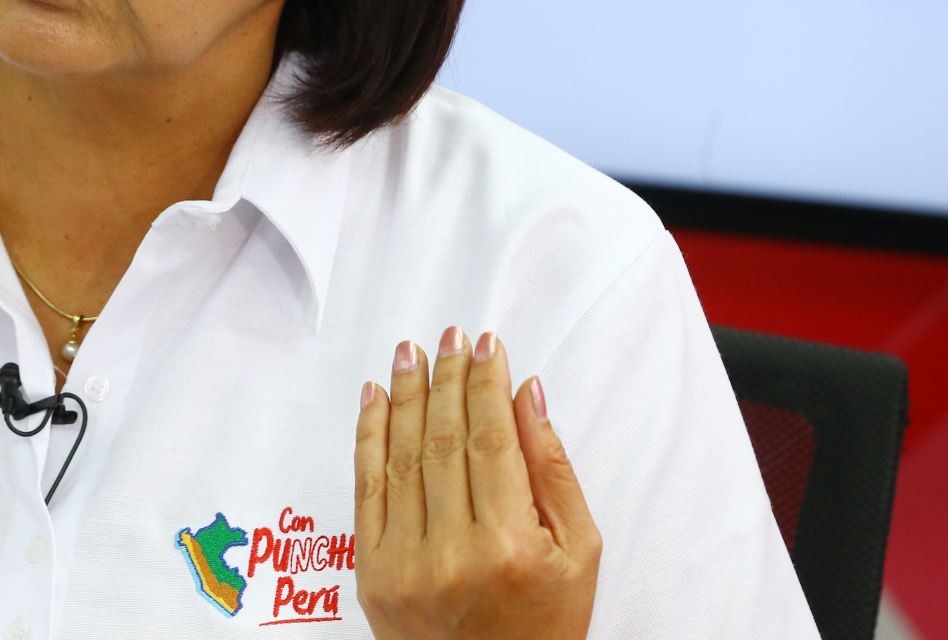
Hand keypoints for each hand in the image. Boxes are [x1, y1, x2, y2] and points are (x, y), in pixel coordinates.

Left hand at [352, 327, 600, 639]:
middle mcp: (452, 553)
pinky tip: (376, 398)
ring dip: (406, 395)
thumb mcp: (579, 553)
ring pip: (402, 456)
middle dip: (447, 379)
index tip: (488, 346)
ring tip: (411, 352)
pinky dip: (369, 436)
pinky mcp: (372, 572)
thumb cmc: (543, 626)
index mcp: (509, 546)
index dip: (486, 385)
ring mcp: (404, 564)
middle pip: (445, 439)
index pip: (491, 440)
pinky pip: (368, 488)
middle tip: (450, 337)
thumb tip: (526, 394)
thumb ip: (553, 470)